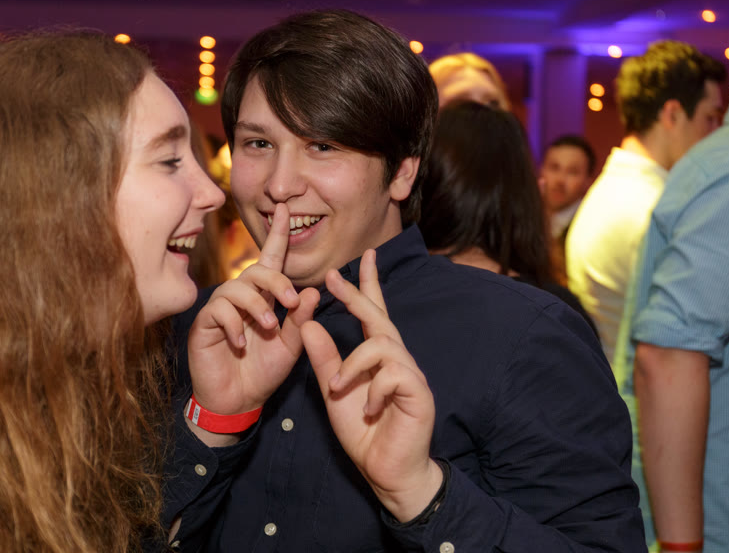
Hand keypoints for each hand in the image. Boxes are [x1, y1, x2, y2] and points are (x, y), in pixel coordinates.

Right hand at [187, 203, 318, 441]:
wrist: (238, 402)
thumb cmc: (263, 372)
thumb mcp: (290, 346)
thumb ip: (300, 319)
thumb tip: (311, 290)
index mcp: (264, 297)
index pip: (271, 260)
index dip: (278, 234)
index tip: (286, 208)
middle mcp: (242, 298)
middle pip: (256, 270)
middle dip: (275, 280)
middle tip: (290, 301)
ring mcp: (221, 310)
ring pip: (237, 288)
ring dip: (257, 305)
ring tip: (269, 328)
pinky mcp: (205, 325)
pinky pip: (218, 311)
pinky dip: (234, 325)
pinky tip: (240, 344)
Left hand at [302, 249, 443, 521]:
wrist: (386, 470)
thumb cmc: (364, 431)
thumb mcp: (334, 392)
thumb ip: (324, 360)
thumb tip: (309, 325)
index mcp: (379, 356)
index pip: (373, 313)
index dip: (365, 285)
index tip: (356, 259)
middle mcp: (397, 359)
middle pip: (379, 318)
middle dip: (356, 295)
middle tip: (333, 279)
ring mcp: (410, 374)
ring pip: (382, 345)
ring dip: (353, 364)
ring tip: (338, 388)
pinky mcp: (419, 393)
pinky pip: (393, 374)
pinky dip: (374, 390)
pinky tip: (369, 409)